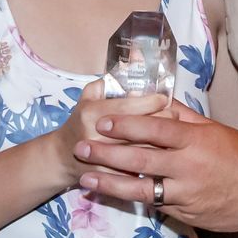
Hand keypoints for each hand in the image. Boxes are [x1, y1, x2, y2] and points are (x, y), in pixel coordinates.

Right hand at [52, 80, 166, 187]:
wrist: (63, 158)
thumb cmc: (82, 121)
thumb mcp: (90, 95)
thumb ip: (113, 79)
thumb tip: (137, 58)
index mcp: (92, 114)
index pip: (129, 107)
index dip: (151, 102)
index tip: (164, 98)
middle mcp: (97, 137)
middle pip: (141, 129)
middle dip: (163, 121)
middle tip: (174, 114)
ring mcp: (104, 160)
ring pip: (145, 151)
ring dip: (163, 142)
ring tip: (173, 133)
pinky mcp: (112, 178)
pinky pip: (140, 169)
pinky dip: (155, 161)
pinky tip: (163, 153)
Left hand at [76, 102, 237, 231]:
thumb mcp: (215, 129)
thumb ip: (184, 117)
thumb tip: (158, 101)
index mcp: (195, 140)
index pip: (154, 129)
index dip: (125, 125)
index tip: (102, 122)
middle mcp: (188, 166)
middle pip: (139, 160)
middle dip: (106, 155)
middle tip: (80, 149)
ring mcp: (186, 193)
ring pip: (142, 189)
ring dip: (110, 185)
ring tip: (86, 180)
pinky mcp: (187, 215)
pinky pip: (157, 206)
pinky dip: (135, 200)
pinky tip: (114, 196)